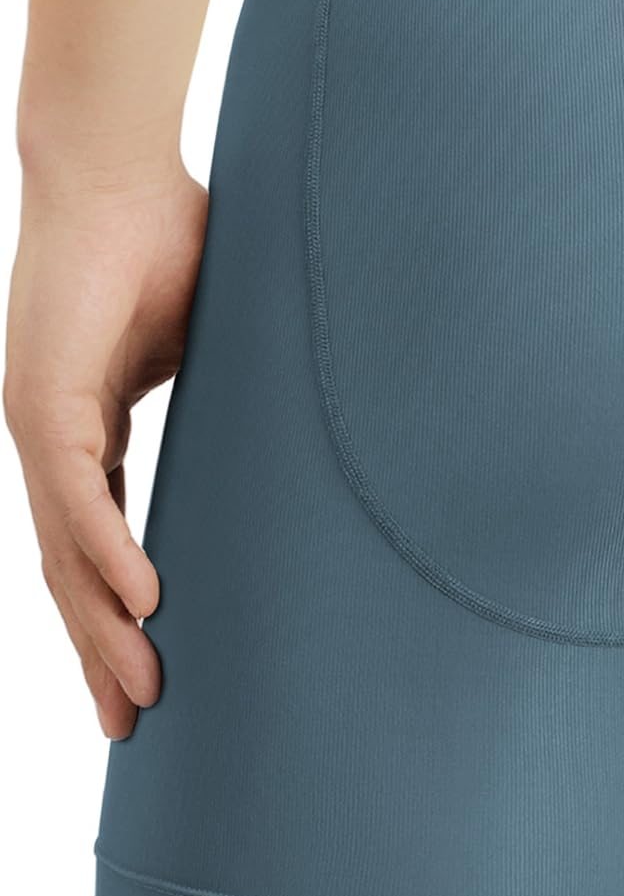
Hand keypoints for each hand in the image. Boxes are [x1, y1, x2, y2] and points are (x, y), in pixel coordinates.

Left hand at [5, 163, 207, 738]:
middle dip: (101, 651)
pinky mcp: (44, 397)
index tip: (152, 672)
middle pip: (74, 571)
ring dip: (103, 628)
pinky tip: (144, 605)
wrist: (113, 169)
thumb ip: (237, 397)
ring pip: (67, 551)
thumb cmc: (171, 241)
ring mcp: (43, 424)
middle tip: (133, 726)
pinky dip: (109, 551)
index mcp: (92, 429)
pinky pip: (80, 494)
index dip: (123, 613)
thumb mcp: (215, 346)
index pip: (102, 543)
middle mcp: (57, 442)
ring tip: (141, 696)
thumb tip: (308, 426)